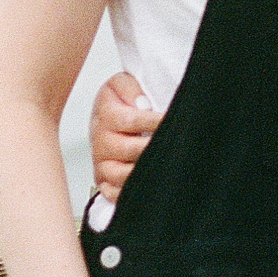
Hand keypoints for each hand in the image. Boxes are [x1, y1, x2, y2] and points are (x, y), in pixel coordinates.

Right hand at [91, 72, 162, 202]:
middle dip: (156, 147)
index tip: (174, 118)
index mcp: (106, 116)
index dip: (157, 121)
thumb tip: (142, 103)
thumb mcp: (122, 83)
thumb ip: (131, 88)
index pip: (134, 120)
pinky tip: (151, 183)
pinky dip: (131, 193)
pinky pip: (115, 193)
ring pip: (124, 176)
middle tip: (177, 145)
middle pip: (131, 150)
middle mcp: (101, 142)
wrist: (103, 115)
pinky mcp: (104, 181)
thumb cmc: (118, 101)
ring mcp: (102, 164)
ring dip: (147, 171)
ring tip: (168, 164)